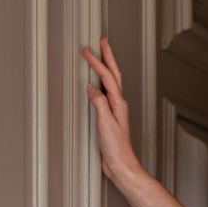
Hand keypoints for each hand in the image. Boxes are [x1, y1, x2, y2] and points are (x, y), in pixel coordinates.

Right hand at [82, 35, 139, 188]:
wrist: (121, 165)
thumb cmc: (116, 148)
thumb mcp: (105, 123)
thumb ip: (99, 103)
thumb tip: (92, 87)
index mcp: (118, 103)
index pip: (106, 77)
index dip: (97, 62)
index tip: (86, 50)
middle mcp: (118, 104)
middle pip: (113, 75)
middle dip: (108, 57)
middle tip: (102, 41)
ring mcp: (115, 110)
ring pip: (111, 82)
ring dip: (106, 67)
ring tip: (100, 55)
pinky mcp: (110, 117)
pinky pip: (105, 93)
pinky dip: (101, 82)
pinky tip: (96, 83)